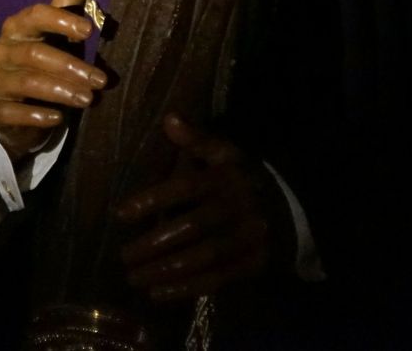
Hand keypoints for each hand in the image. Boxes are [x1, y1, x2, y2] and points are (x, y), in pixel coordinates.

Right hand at [0, 0, 106, 159]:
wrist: (18, 108)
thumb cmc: (45, 57)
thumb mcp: (60, 23)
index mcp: (17, 27)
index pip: (34, 15)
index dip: (59, 19)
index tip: (89, 30)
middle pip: (33, 53)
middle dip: (69, 66)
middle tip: (100, 81)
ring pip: (23, 83)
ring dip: (58, 91)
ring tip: (88, 100)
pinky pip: (7, 113)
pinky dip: (33, 116)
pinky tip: (57, 119)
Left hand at [116, 113, 272, 302]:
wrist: (292, 211)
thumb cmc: (243, 181)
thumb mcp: (225, 155)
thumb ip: (196, 140)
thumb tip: (170, 118)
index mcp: (226, 178)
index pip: (185, 188)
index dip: (151, 199)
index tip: (119, 214)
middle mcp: (237, 208)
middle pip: (192, 228)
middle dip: (154, 243)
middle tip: (123, 255)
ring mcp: (247, 238)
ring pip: (203, 257)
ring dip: (165, 270)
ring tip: (134, 277)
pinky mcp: (253, 264)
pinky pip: (217, 279)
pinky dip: (186, 288)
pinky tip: (157, 293)